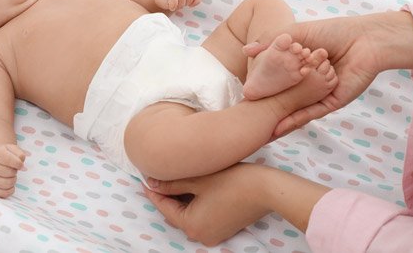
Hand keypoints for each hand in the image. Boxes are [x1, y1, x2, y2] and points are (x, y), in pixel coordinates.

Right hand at [0, 144, 25, 197]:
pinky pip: (4, 194)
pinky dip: (10, 190)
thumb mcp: (13, 149)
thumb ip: (20, 154)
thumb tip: (22, 166)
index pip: (9, 160)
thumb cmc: (6, 155)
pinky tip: (9, 184)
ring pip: (8, 184)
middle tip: (12, 169)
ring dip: (13, 180)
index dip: (18, 163)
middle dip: (15, 171)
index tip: (20, 164)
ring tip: (10, 176)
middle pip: (10, 173)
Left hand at [143, 164, 273, 245]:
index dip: (154, 191)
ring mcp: (214, 234)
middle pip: (176, 213)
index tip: (145, 177)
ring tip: (174, 178)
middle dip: (167, 195)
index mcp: (192, 226)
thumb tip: (151, 183)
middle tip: (158, 176)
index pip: (165, 207)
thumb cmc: (232, 181)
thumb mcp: (198, 179)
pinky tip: (193, 186)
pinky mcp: (225, 228)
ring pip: (189, 214)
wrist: (267, 189)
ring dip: (181, 198)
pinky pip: (202, 216)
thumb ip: (172, 183)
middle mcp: (201, 235)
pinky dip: (195, 203)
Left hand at [154, 0, 201, 11]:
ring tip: (182, 4)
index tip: (171, 8)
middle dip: (180, 5)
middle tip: (177, 6)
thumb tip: (173, 5)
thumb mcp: (159, 0)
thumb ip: (164, 3)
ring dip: (187, 3)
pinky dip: (196, 2)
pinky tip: (190, 4)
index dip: (173, 4)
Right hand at [244, 11, 412, 136]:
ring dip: (280, 119)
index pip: (279, 80)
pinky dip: (295, 120)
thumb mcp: (295, 34)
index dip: (263, 88)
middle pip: (286, 97)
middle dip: (269, 109)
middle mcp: (311, 82)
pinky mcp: (332, 101)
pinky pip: (311, 112)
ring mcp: (321, 93)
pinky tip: (279, 127)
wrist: (365, 39)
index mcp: (303, 66)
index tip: (246, 98)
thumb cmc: (333, 31)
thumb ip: (271, 42)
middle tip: (248, 120)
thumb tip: (245, 51)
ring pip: (297, 108)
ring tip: (259, 131)